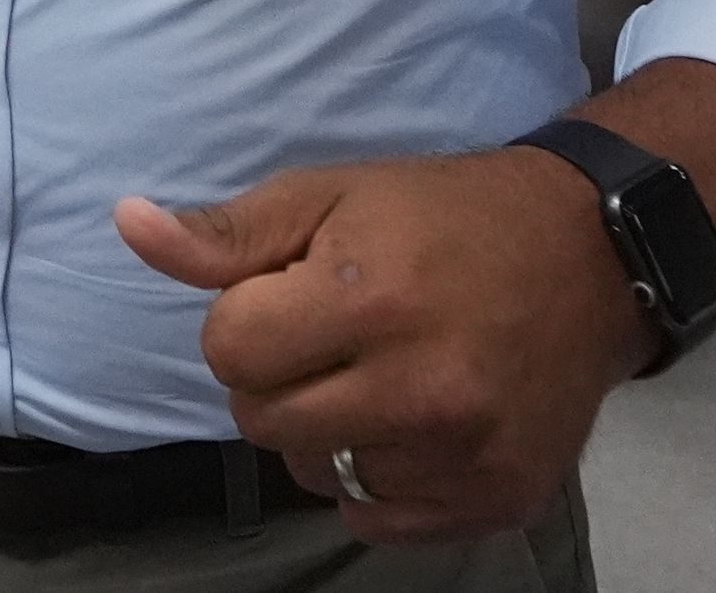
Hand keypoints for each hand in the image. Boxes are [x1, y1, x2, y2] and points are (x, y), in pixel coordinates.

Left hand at [119, 151, 650, 542]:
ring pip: (315, 474)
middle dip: (276, 378)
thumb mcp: (330, 197)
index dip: (245, 321)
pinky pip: (376, 517)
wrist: (588, 256)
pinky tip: (412, 423)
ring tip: (380, 376)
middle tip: (334, 338)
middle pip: (261, 421)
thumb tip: (127, 224)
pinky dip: (377, 478)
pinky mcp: (498, 498)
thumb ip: (227, 234)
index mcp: (370, 298)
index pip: (228, 350)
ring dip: (326, 432)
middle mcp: (421, 386)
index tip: (293, 297)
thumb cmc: (441, 218)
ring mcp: (465, 453)